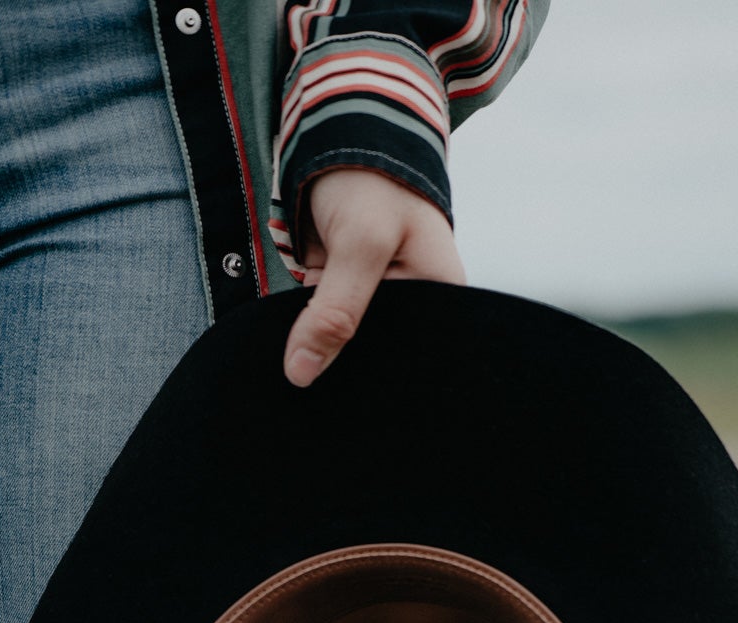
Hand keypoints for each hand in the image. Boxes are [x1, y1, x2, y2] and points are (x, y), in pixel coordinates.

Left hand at [283, 168, 465, 387]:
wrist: (344, 126)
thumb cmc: (373, 177)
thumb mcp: (361, 244)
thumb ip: (335, 313)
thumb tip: (300, 374)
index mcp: (444, 299)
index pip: (407, 359)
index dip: (370, 375)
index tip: (325, 381)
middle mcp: (417, 305)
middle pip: (375, 353)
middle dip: (339, 359)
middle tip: (302, 368)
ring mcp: (381, 298)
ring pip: (345, 342)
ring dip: (318, 344)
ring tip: (297, 348)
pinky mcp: (349, 290)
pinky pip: (326, 324)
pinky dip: (307, 328)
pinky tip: (294, 334)